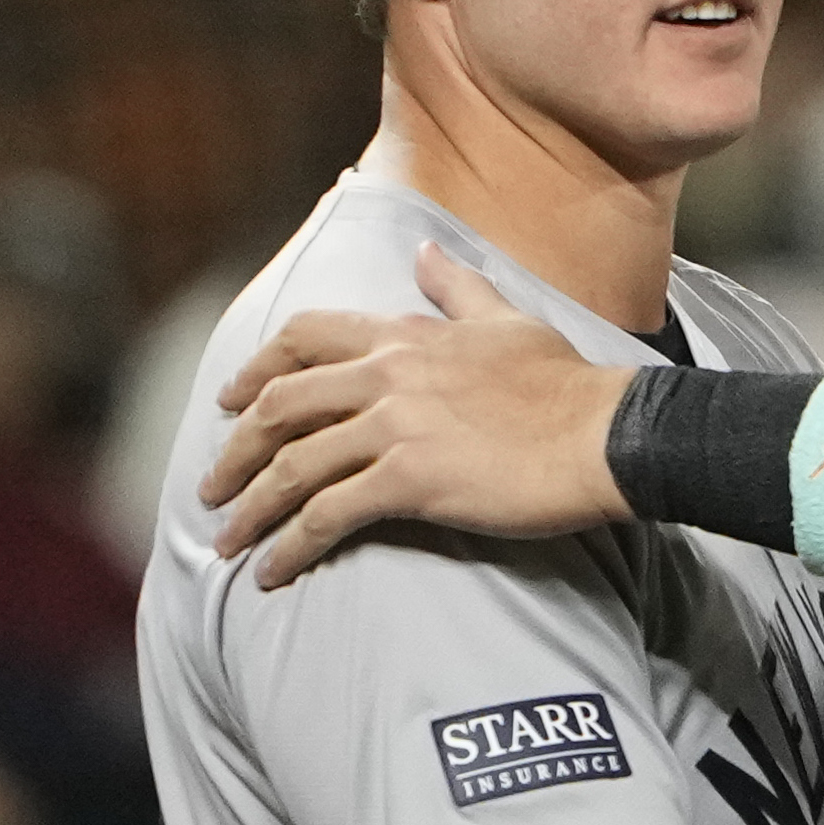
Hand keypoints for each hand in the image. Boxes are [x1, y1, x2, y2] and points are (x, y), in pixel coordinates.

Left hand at [204, 245, 629, 586]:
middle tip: (215, 486)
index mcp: (405, 337)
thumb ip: (458, 289)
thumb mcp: (509, 320)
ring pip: (293, 467)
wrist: (608, 435)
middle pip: (280, 406)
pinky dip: (290, 547)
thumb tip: (425, 252)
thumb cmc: (568, 385)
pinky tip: (274, 572)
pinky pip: (327, 516)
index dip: (256, 370)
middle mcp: (387, 376)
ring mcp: (395, 428)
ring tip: (231, 542)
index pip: (304, 339)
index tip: (230, 401)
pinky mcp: (410, 481)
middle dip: (236, 450)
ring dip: (251, 510)